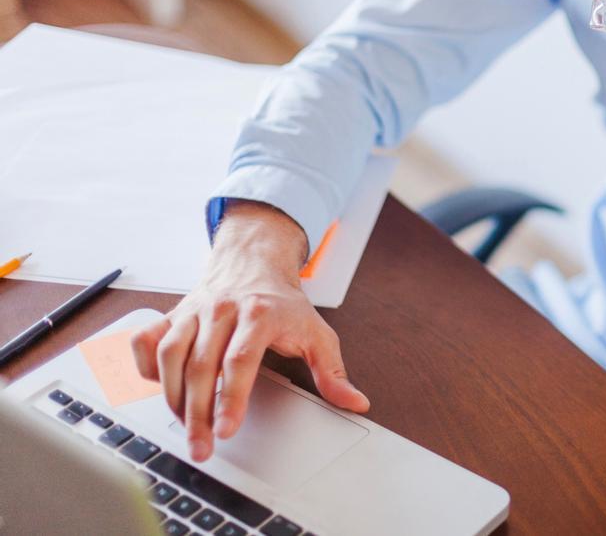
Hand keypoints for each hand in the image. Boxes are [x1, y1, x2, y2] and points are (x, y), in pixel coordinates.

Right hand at [130, 201, 368, 462]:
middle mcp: (221, 310)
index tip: (227, 430)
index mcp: (260, 314)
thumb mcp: (317, 333)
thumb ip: (333, 372)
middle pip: (202, 366)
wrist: (254, 261)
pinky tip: (160, 391)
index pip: (240, 360)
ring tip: (185, 429)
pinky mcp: (172, 314)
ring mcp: (193, 312)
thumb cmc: (284, 303)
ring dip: (173, 398)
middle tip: (202, 447)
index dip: (232, 398)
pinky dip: (145, 367)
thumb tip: (356, 402)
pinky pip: (146, 340)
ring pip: (169, 356)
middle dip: (198, 413)